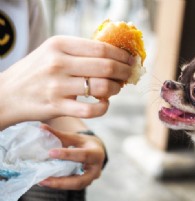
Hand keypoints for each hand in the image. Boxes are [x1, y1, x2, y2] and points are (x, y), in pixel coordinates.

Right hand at [0, 36, 133, 129]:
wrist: (8, 94)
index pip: (101, 48)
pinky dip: (104, 107)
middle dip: (124, 71)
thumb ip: (79, 52)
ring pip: (102, 87)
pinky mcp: (57, 106)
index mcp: (59, 44)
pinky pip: (91, 109)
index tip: (131, 60)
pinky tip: (104, 103)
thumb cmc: (36, 72)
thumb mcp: (52, 52)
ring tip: (116, 88)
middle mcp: (58, 63)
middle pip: (106, 66)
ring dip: (116, 89)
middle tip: (129, 74)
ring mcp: (57, 85)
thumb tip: (114, 56)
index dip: (122, 55)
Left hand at [38, 124, 106, 189]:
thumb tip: (41, 127)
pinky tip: (47, 182)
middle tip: (43, 179)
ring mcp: (92, 178)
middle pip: (80, 179)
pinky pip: (73, 187)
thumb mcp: (74, 137)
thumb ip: (59, 134)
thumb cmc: (84, 143)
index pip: (82, 155)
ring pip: (76, 185)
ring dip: (59, 185)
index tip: (50, 152)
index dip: (67, 154)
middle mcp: (96, 168)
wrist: (96, 151)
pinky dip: (60, 185)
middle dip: (61, 181)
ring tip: (42, 182)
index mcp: (96, 153)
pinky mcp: (86, 183)